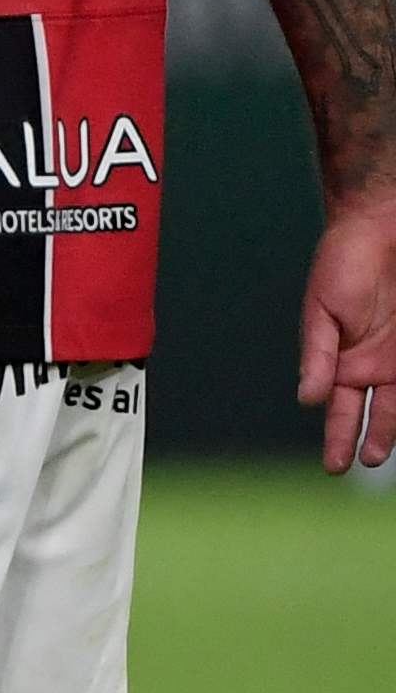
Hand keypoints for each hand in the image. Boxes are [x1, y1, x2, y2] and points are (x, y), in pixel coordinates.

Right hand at [304, 187, 395, 470]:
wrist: (382, 226)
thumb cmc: (344, 262)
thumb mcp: (323, 313)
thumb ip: (317, 357)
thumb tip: (309, 398)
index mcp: (345, 362)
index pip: (343, 410)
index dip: (339, 438)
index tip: (335, 466)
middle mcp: (375, 365)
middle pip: (380, 414)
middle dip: (375, 440)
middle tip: (366, 463)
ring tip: (385, 451)